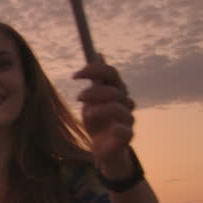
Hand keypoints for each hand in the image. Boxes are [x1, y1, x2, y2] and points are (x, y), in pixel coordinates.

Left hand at [73, 56, 136, 176]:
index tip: (75, 76)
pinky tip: (110, 129)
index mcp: (116, 90)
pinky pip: (127, 130)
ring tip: (87, 115)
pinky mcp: (128, 136)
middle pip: (114, 89)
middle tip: (78, 98)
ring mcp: (127, 119)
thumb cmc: (97, 123)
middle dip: (94, 91)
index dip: (94, 70)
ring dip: (98, 109)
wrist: (102, 149)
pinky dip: (117, 128)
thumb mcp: (91, 100)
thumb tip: (99, 54)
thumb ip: (96, 80)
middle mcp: (125, 102)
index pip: (110, 73)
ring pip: (118, 107)